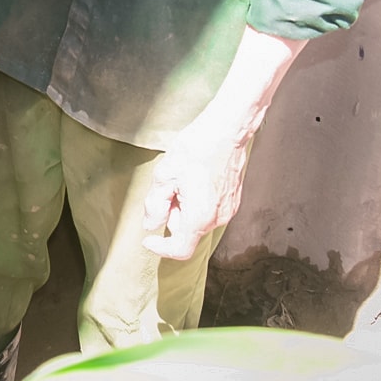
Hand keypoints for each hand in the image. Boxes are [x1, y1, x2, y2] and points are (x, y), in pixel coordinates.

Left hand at [141, 126, 250, 261]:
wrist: (227, 131)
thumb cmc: (198, 148)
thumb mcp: (165, 175)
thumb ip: (155, 205)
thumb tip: (150, 224)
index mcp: (200, 217)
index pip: (180, 249)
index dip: (161, 249)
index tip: (149, 240)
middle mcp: (218, 218)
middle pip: (186, 231)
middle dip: (172, 214)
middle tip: (168, 187)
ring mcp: (228, 210)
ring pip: (196, 220)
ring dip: (184, 207)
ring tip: (183, 179)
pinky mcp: (232, 201)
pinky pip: (208, 211)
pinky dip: (196, 201)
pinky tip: (195, 178)